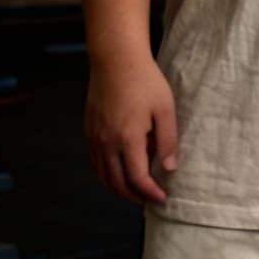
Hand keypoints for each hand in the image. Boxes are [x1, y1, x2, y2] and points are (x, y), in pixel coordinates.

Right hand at [85, 54, 176, 203]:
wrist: (115, 60)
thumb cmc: (144, 81)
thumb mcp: (165, 109)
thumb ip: (167, 140)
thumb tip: (169, 168)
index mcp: (127, 138)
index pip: (137, 178)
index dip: (150, 193)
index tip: (162, 197)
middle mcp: (106, 142)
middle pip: (117, 183)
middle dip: (135, 196)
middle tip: (151, 199)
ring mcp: (94, 138)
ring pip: (102, 176)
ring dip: (119, 188)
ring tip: (137, 190)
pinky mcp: (89, 132)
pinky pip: (95, 163)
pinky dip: (106, 175)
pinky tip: (119, 173)